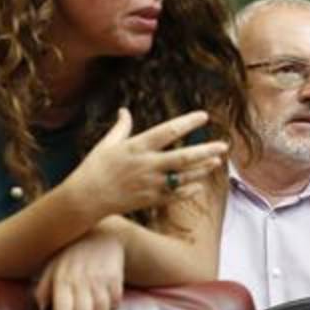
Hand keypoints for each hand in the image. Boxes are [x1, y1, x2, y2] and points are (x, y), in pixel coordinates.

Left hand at [34, 220, 125, 309]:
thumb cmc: (72, 255)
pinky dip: (111, 308)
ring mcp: (100, 280)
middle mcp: (81, 281)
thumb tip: (41, 309)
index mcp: (62, 280)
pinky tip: (105, 302)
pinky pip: (115, 304)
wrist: (102, 234)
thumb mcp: (52, 266)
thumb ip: (43, 288)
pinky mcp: (116, 278)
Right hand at [68, 108, 227, 219]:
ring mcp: (151, 184)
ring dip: (202, 170)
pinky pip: (175, 195)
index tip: (204, 116)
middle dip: (206, 151)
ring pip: (184, 177)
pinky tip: (200, 184)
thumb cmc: (94, 168)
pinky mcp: (151, 200)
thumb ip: (121, 127)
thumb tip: (124, 110)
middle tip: (224, 145)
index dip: (188, 123)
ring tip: (217, 162)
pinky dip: (189, 190)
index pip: (168, 131)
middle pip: (183, 157)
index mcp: (137, 147)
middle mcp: (147, 165)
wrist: (85, 199)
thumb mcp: (107, 143)